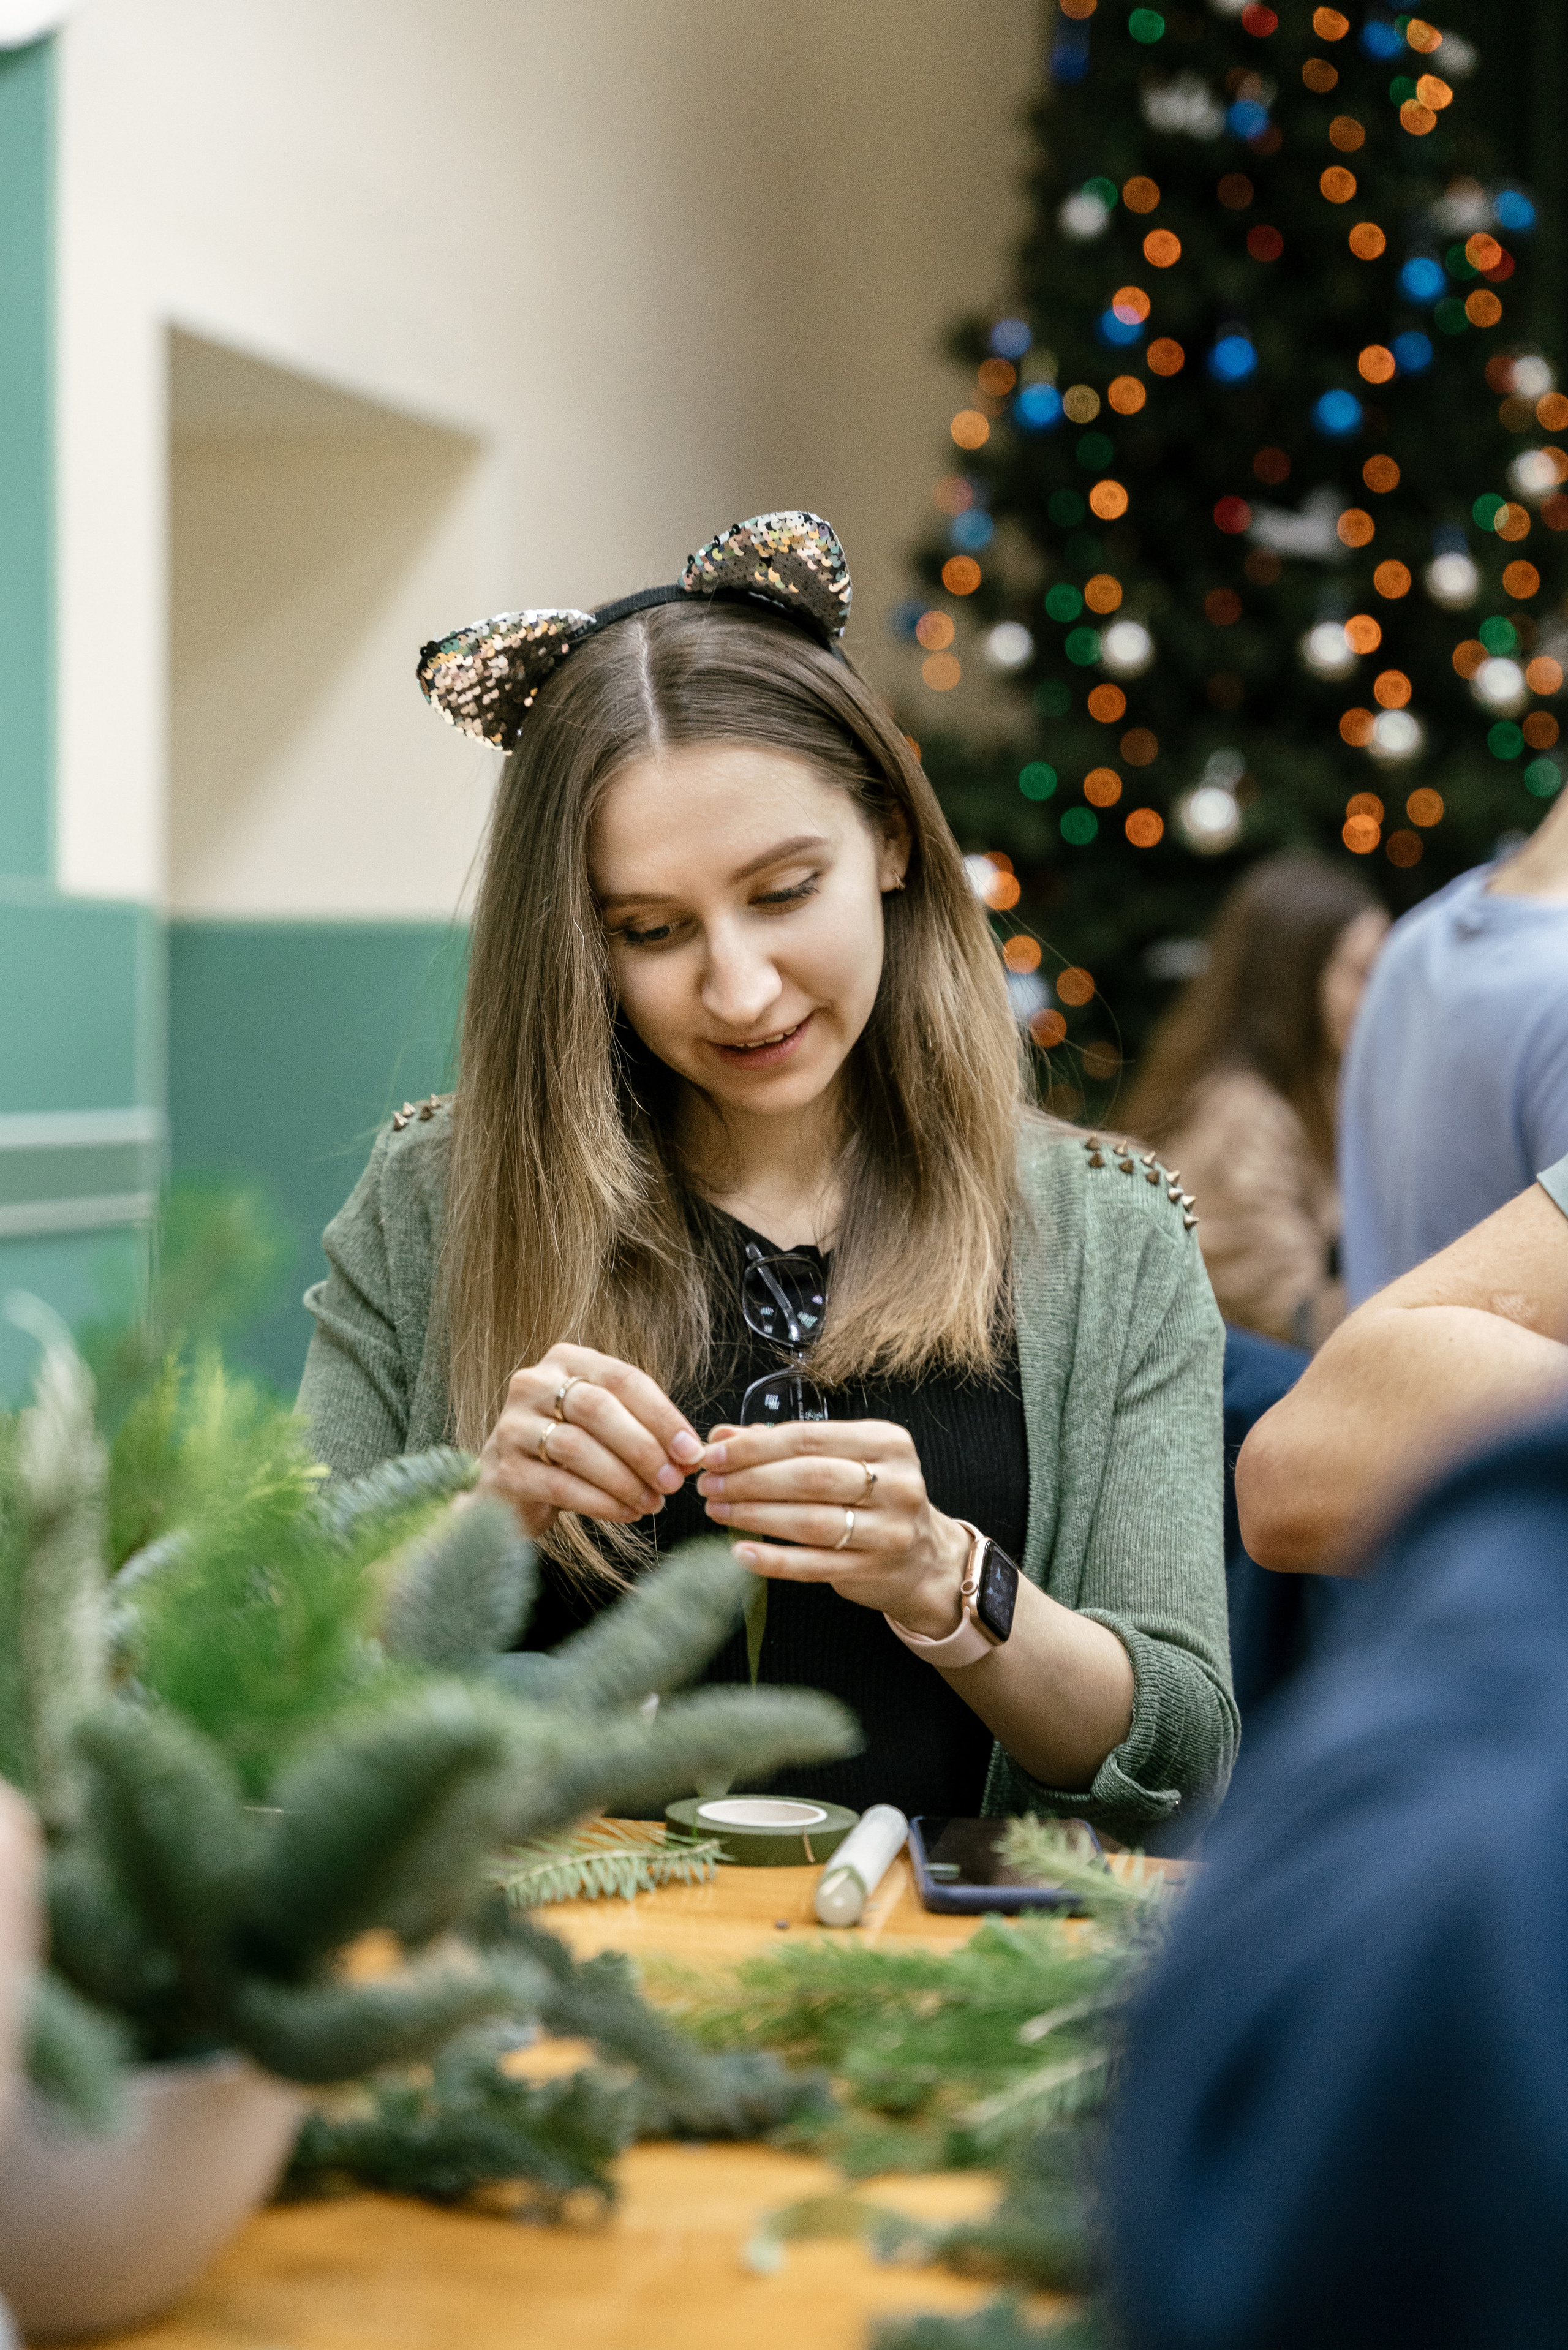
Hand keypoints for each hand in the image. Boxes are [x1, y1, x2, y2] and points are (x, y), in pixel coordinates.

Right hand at [476, 1344, 704, 1540]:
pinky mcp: (504, 1469)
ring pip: (577, 1448)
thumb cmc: (570, 1453)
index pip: (623, 1379)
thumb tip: (691, 1455)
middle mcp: (532, 1383)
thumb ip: (644, 1429)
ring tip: (653, 1503)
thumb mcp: (606, 1427)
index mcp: (566, 1360)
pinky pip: (559, 1485)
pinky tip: (626, 1513)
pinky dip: (600, 1502)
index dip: (663, 1416)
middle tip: (674, 1482)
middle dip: (643, 1448)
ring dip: (624, 1479)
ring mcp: (512, 1425)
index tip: (692, 1452)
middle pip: (598, 1408)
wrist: (509, 1489)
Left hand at [696, 1420, 970, 1633]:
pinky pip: (813, 1565)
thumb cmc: (870, 1497)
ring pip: (810, 1521)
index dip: (754, 1446)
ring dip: (754, 1515)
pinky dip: (773, 1560)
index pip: (809, 1437)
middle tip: (709, 1485)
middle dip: (749, 1480)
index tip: (713, 1454)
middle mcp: (895, 1483)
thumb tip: (720, 1437)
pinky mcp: (873, 1569)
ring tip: (717, 1511)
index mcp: (887, 1442)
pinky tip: (740, 1552)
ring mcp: (889, 1530)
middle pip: (809, 1478)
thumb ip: (782, 1445)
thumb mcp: (839, 1460)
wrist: (923, 1557)